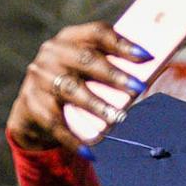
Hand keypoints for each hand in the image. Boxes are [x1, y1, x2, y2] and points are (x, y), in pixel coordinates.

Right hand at [7, 22, 151, 153]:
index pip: (97, 33)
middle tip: (138, 89)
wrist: (34, 106)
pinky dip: (73, 139)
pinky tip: (91, 151)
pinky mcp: (33, 104)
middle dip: (114, 75)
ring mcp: (40, 78)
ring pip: (71, 90)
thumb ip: (114, 66)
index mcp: (70, 38)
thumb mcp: (90, 70)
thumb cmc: (77, 83)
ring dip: (96, 104)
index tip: (145, 56)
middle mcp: (52, 54)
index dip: (122, 43)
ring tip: (118, 118)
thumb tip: (152, 72)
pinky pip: (56, 123)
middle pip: (85, 60)